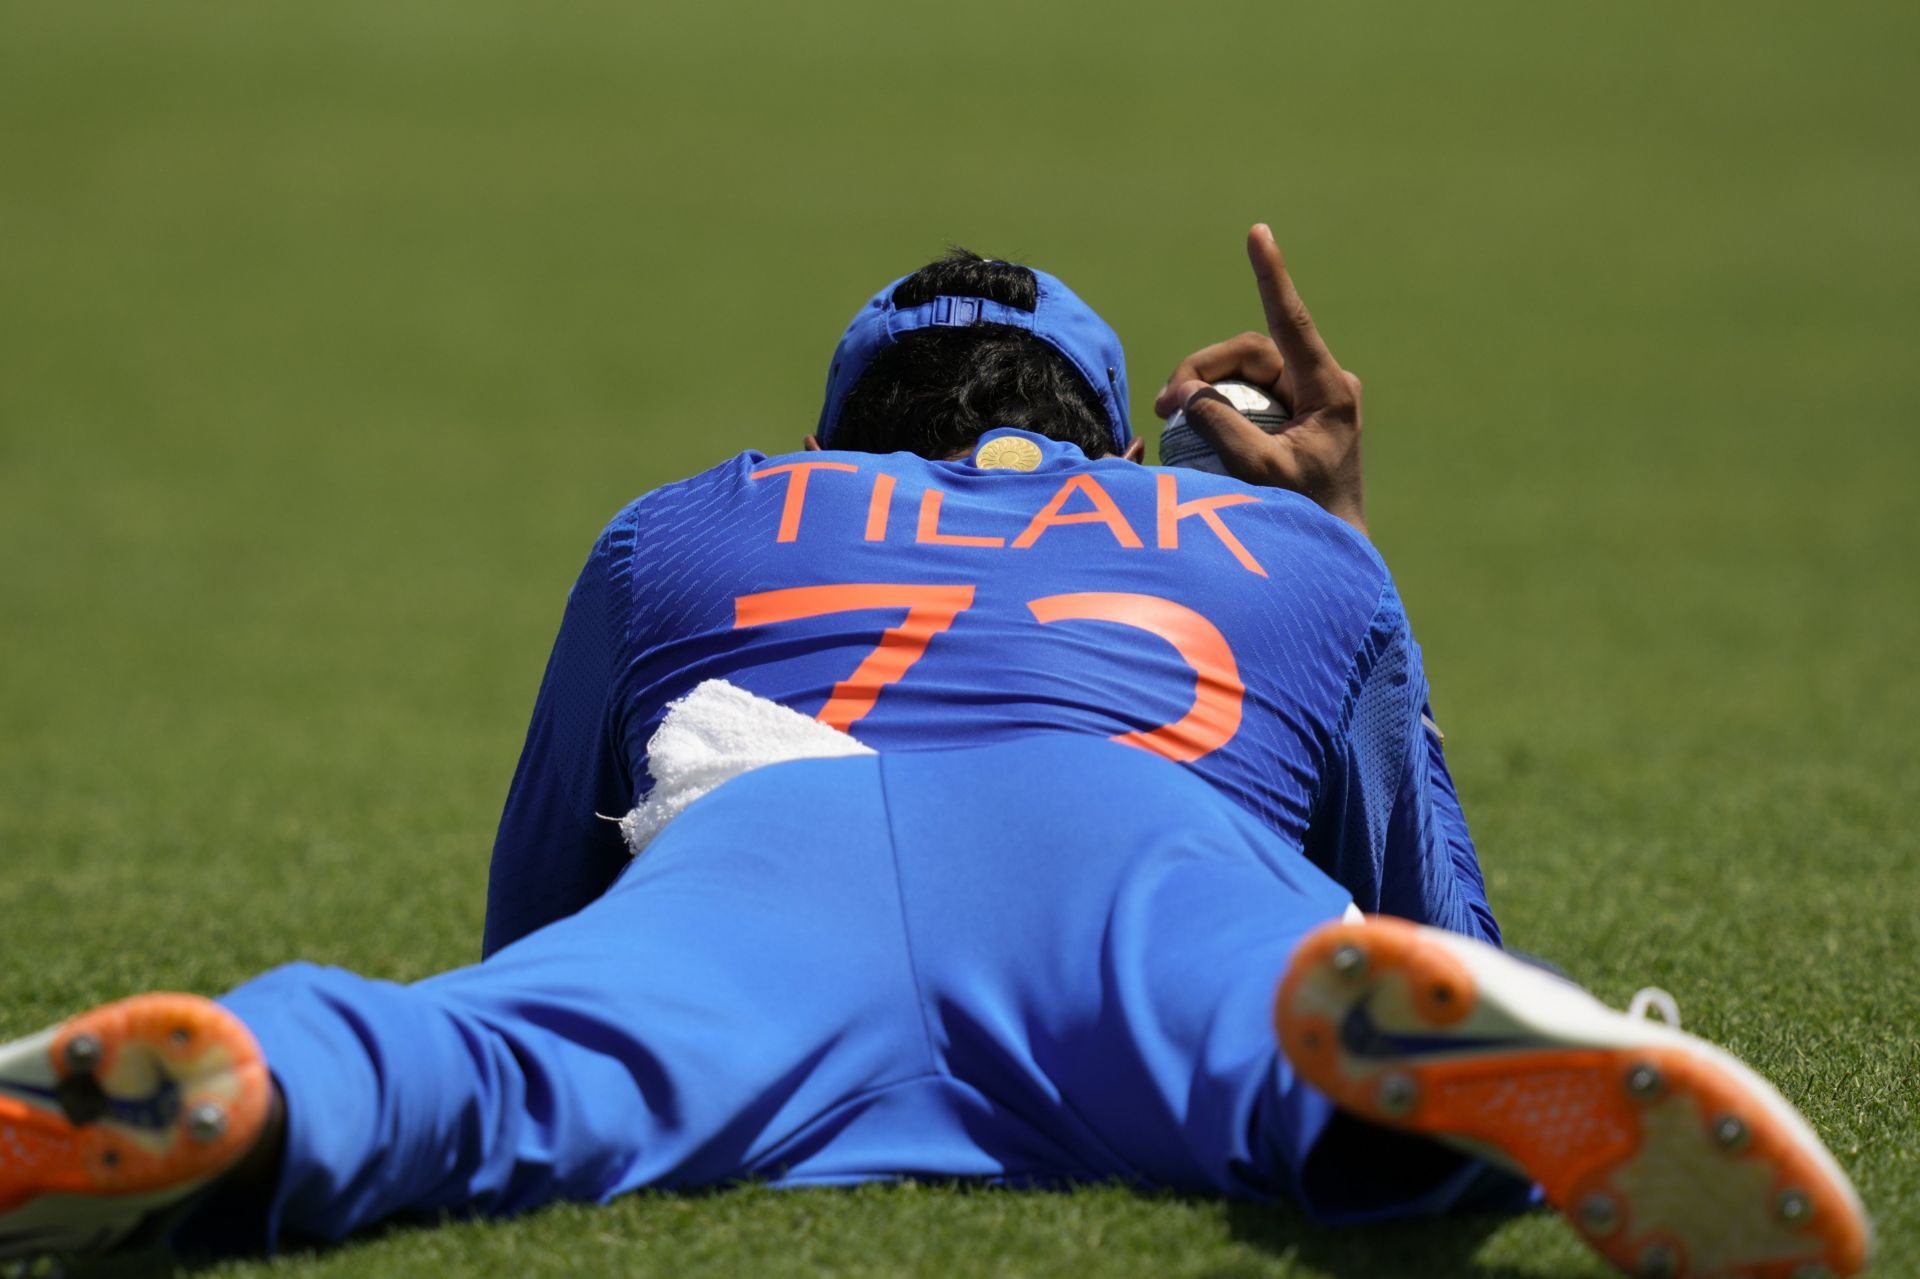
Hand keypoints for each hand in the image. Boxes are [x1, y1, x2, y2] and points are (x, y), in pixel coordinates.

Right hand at [1153, 225, 1365, 536]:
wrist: (1331, 553)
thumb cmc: (1303, 518)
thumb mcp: (1259, 473)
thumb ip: (1222, 428)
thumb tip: (1188, 393)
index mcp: (1329, 390)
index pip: (1290, 322)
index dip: (1270, 275)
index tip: (1258, 233)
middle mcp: (1320, 386)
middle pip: (1249, 354)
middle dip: (1202, 370)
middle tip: (1165, 405)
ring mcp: (1306, 402)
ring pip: (1241, 375)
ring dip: (1202, 390)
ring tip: (1169, 417)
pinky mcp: (1290, 420)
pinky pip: (1244, 398)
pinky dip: (1213, 407)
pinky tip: (1189, 426)